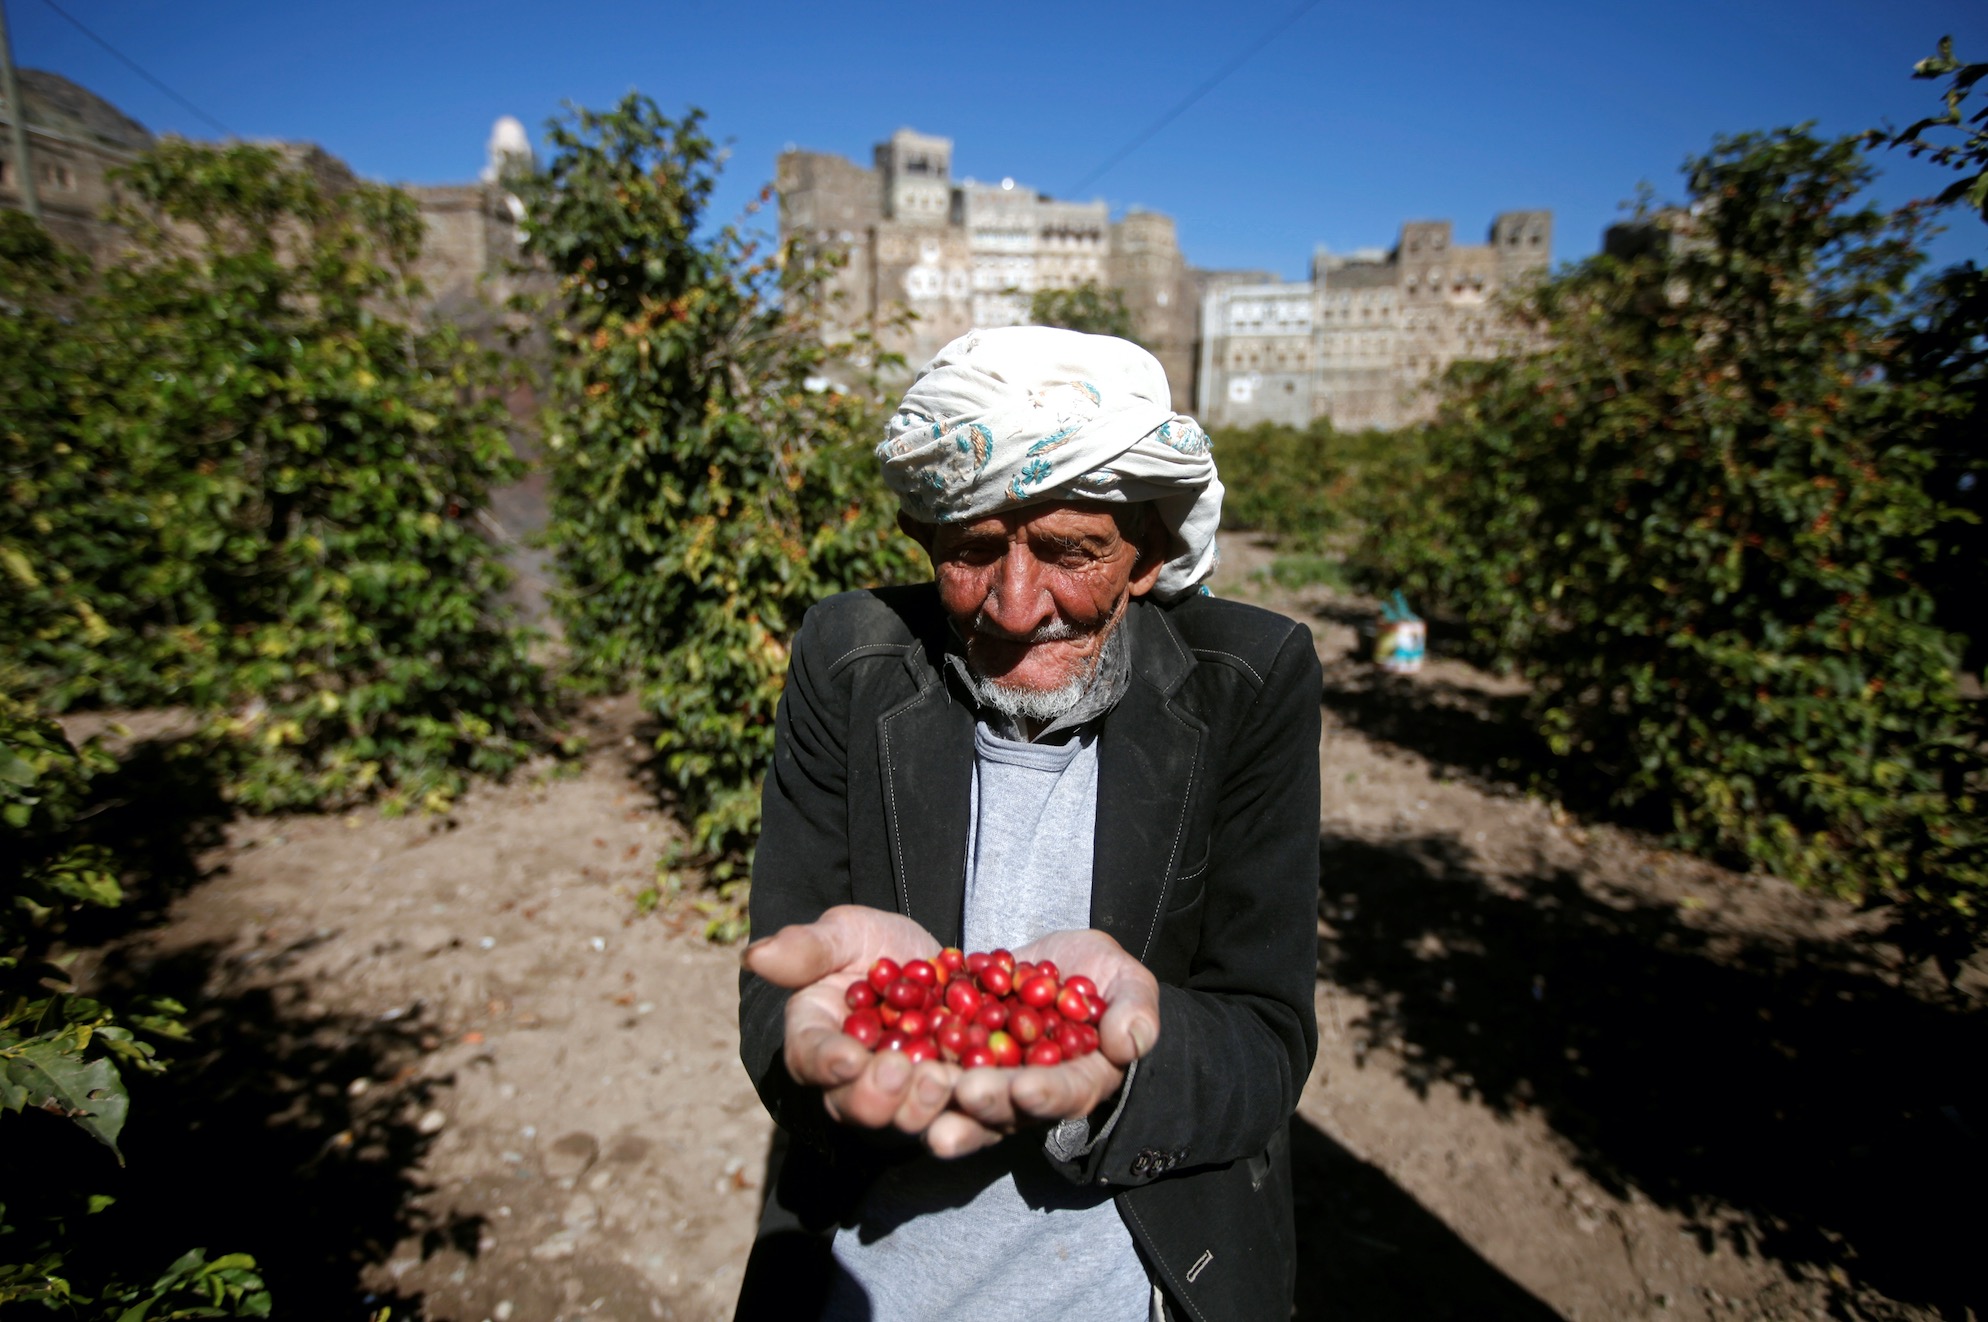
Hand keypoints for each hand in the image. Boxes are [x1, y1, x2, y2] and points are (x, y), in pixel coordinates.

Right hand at [742, 904, 961, 1137]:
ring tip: (940, 1079)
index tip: (847, 1058)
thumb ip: (806, 948)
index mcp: (815, 1039)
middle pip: (853, 1105)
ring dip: (920, 1106)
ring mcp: (900, 1096)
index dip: (826, 1062)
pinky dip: (966, 1104)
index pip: (811, 1057)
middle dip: (875, 1094)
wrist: (928, 962)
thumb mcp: (844, 933)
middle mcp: (852, 1081)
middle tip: (899, 1070)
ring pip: (903, 1119)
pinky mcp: (945, 1099)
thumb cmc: (872, 945)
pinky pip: (954, 1112)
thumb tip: (754, 956)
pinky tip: (982, 1085)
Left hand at [931, 928, 1160, 1158]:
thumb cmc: (1104, 979)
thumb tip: (1131, 1042)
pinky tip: (889, 1051)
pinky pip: (929, 1057)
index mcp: (1077, 1080)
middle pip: (1005, 1107)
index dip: (1045, 1095)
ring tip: (920, 1090)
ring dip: (939, 1099)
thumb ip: (1137, 1012)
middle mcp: (1026, 1090)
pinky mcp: (953, 1051)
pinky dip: (910, 1055)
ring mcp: (986, 1074)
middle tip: (965, 1094)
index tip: (1025, 1089)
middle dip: (985, 1103)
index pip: (1065, 1094)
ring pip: (959, 1097)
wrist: (1058, 965)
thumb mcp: (1130, 983)